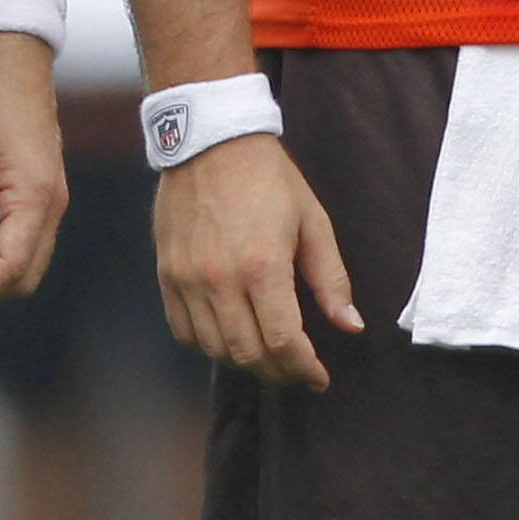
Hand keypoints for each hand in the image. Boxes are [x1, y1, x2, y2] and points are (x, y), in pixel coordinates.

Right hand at [152, 130, 361, 389]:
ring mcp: (187, 279)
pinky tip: (230, 335)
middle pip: (248, 354)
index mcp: (262, 266)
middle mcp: (219, 279)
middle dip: (279, 373)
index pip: (282, 343)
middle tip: (297, 370)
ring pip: (215, 348)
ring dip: (245, 361)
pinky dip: (209, 344)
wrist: (210, 141)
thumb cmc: (269, 179)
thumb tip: (350, 326)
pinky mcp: (167, 274)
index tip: (319, 378)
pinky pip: (183, 331)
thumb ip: (330, 279)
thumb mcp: (312, 222)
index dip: (304, 370)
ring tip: (268, 355)